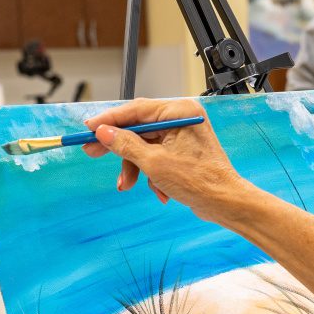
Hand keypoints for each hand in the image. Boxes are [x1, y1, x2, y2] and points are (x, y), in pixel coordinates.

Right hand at [82, 98, 253, 224]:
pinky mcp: (182, 152)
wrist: (225, 203)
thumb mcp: (153, 162)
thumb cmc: (199, 181)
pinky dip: (151, 174)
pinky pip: (156, 157)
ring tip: (126, 184)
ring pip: (145, 146)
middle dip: (118, 147)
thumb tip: (103, 133)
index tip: (88, 127)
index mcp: (179, 112)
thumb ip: (126, 144)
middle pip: (138, 128)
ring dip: (135, 167)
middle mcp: (182, 119)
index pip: (136, 109)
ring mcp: (183, 135)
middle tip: (92, 152)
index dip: (109, 120)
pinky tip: (160, 191)